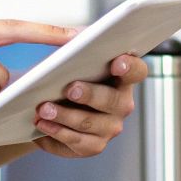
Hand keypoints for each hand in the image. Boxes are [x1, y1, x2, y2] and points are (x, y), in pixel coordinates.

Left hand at [31, 53, 148, 157]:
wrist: (47, 108)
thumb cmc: (63, 78)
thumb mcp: (68, 58)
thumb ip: (75, 44)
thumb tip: (75, 36)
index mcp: (122, 78)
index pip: (137, 71)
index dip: (130, 67)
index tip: (116, 63)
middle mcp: (122, 103)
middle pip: (113, 100)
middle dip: (90, 94)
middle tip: (71, 89)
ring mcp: (110, 126)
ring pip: (90, 122)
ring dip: (65, 115)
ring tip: (44, 109)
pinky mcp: (94, 145)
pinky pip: (78, 141)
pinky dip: (57, 132)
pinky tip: (43, 124)